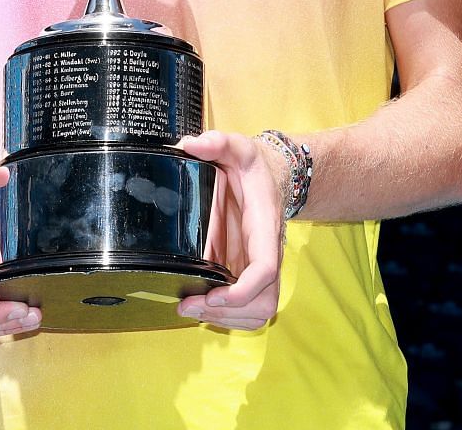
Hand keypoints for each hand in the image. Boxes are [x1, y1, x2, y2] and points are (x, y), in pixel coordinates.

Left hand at [175, 131, 286, 330]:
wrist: (273, 175)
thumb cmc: (254, 167)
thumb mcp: (239, 146)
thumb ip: (217, 142)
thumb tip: (190, 144)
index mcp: (264, 227)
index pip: (266, 268)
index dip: (242, 290)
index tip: (212, 295)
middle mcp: (267, 252)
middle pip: (264, 301)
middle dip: (228, 312)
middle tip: (188, 304)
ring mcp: (259, 266)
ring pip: (258, 311)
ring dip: (227, 319)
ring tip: (192, 308)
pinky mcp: (248, 273)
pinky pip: (248, 309)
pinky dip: (227, 316)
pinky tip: (203, 305)